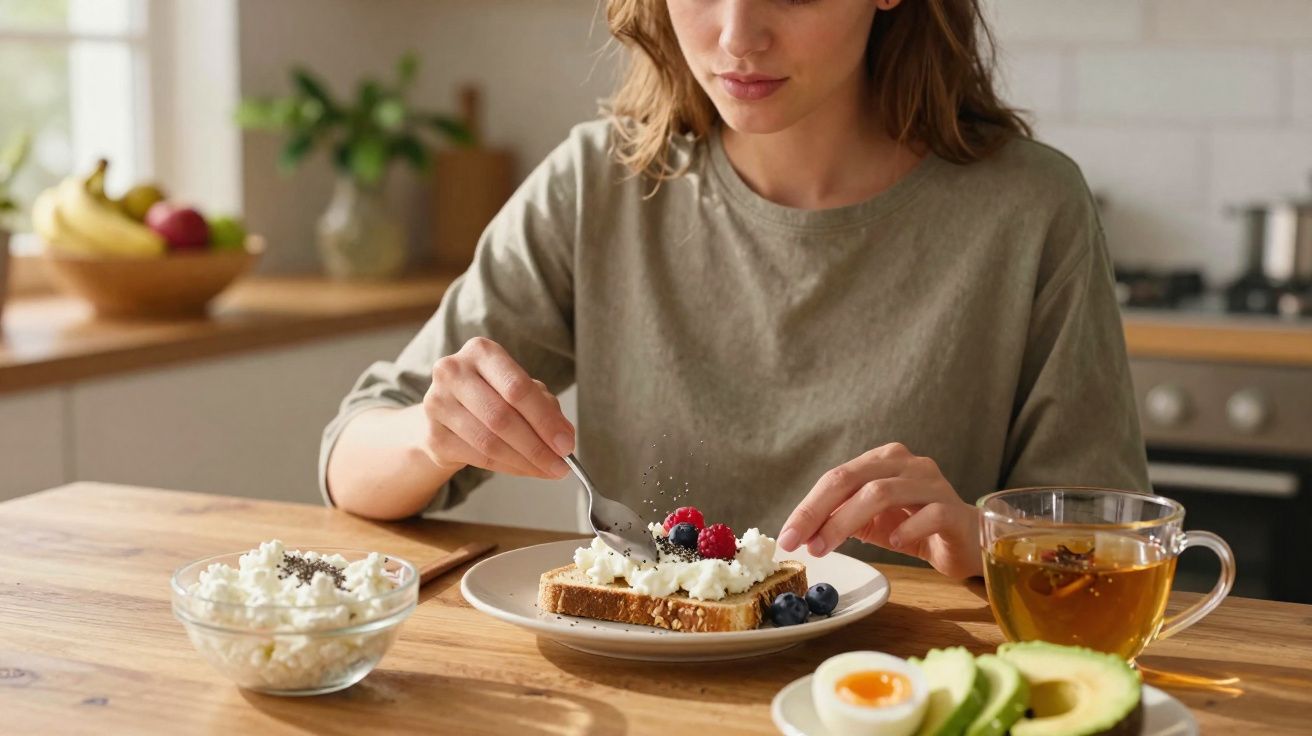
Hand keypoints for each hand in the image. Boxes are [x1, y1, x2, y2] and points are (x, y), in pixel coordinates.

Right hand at [419, 337, 574, 478]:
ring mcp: (437, 403)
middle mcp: (453, 372)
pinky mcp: (433, 435)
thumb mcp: (519, 390)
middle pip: (502, 417)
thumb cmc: (490, 396)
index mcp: (481, 351)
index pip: (517, 388)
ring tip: (547, 470)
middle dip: (537, 446)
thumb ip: (545, 407)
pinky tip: (525, 470)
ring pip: (490, 442)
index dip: (545, 419)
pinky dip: (508, 468)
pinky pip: (478, 458)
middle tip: (560, 464)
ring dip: (525, 462)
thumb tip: (564, 438)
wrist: (447, 414)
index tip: (566, 444)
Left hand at [778, 443, 981, 578]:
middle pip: (853, 479)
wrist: (968, 541)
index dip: (808, 506)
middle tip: (799, 543)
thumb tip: (800, 533)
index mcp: (883, 461)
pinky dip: (906, 529)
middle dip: (818, 511)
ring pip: (882, 492)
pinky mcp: (955, 511)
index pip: (837, 477)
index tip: (786, 536)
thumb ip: (840, 520)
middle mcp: (907, 464)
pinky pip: (929, 514)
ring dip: (846, 521)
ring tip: (826, 547)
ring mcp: (933, 484)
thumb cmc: (917, 528)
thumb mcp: (872, 522)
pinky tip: (893, 544)